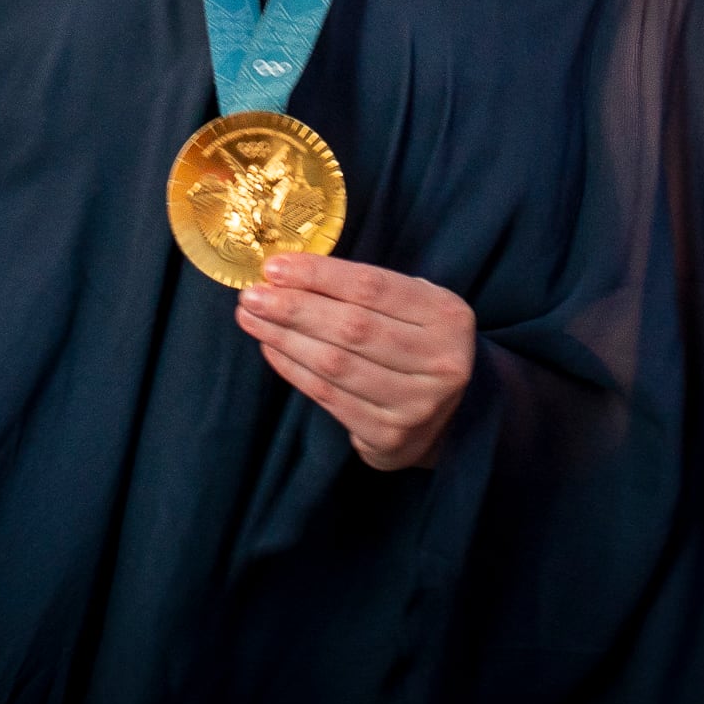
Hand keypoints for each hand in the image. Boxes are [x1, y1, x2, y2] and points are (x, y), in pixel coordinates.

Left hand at [236, 253, 476, 472]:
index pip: (373, 287)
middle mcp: (439, 360)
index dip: (320, 276)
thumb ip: (367, 291)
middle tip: (252, 295)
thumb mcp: (415, 309)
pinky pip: (330, 397)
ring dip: (285, 338)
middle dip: (294, 308)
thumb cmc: (417, 345)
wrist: (451, 418)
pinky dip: (294, 370)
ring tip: (251, 318)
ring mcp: (416, 403)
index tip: (274, 267)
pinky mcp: (389, 436)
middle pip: (353, 327)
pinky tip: (272, 349)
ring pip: (336, 364)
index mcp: (446, 316)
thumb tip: (290, 272)